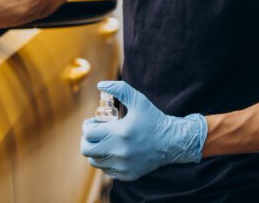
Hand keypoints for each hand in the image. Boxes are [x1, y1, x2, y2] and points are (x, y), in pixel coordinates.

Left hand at [80, 81, 207, 180]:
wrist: (172, 142)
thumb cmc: (153, 119)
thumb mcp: (138, 99)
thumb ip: (119, 89)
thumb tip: (100, 84)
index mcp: (120, 133)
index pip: (88, 133)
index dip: (88, 126)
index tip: (95, 122)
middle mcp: (120, 152)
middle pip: (86, 150)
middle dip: (87, 139)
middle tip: (95, 132)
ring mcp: (123, 166)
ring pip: (94, 161)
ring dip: (95, 150)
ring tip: (104, 141)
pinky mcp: (128, 175)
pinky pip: (106, 170)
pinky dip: (105, 161)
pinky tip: (113, 151)